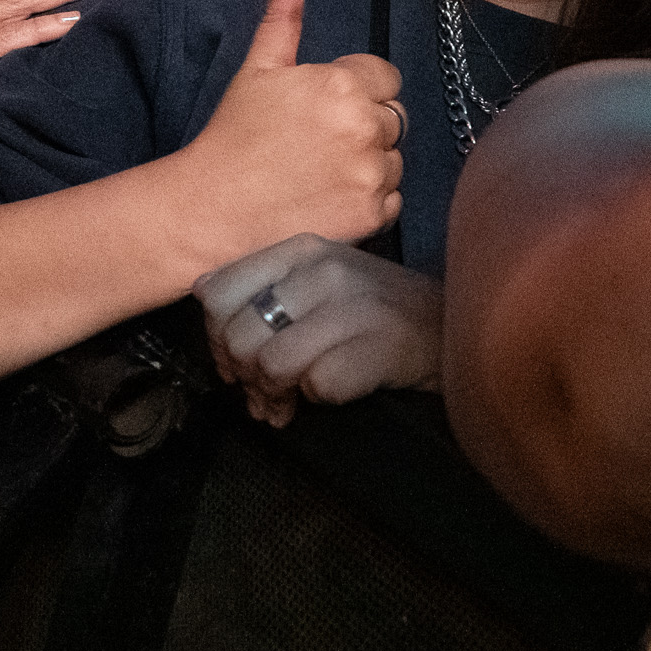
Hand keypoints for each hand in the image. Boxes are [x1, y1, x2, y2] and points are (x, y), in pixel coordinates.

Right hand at [175, 0, 404, 259]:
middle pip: (393, 117)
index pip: (385, 77)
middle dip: (364, 125)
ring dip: (369, 163)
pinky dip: (370, 200)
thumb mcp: (258, 69)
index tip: (326, 109)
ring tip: (322, 173)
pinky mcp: (372, 214)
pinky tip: (331, 198)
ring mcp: (371, 173)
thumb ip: (282, 16)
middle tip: (319, 143)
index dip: (357, 90)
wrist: (214, 210)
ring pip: (394, 159)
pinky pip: (392, 198)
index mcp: (342, 84)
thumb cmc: (234, 137)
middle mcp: (364, 126)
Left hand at [195, 234, 442, 424]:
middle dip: (243, 375)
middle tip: (261, 389)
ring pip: (271, 363)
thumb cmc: (373, 308)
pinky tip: (330, 391)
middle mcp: (323, 270)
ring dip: (274, 393)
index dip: (216, 337)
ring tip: (288, 400)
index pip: (217, 291)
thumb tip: (202, 297)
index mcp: (300, 250)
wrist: (448, 325)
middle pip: (240, 335)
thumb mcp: (316, 277)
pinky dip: (318, 398)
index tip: (234, 358)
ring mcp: (352, 307)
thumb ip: (262, 282)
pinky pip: (317, 385)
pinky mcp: (375, 346)